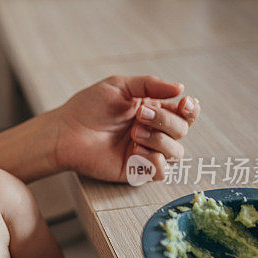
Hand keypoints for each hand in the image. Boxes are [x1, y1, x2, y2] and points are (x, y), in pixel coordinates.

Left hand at [53, 75, 200, 181]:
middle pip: (182, 130)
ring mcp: (146, 152)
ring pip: (176, 152)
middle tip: (139, 116)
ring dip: (159, 140)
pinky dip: (154, 161)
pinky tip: (136, 151)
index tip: (183, 102)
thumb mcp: (119, 86)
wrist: (66, 132)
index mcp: (153, 110)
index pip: (185, 113)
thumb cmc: (88, 107)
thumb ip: (150, 85)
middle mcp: (153, 132)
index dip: (190, 109)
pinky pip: (161, 172)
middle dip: (165, 121)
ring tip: (133, 133)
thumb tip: (180, 88)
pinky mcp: (136, 170)